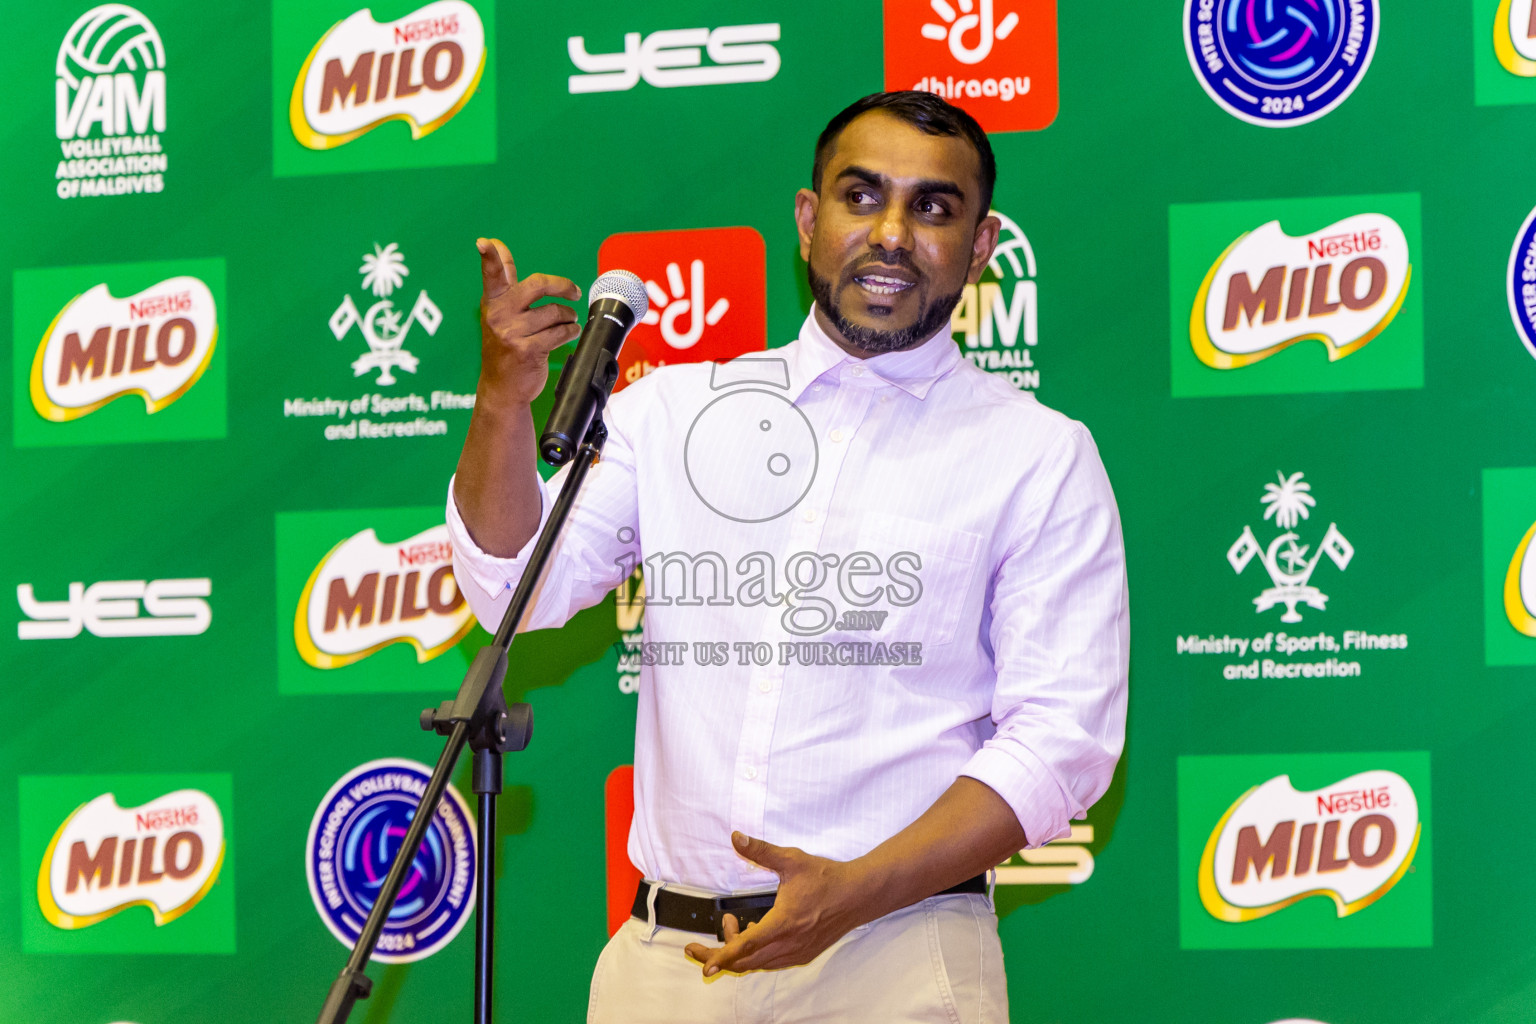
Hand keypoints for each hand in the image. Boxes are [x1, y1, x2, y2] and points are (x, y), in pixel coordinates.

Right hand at [475, 238, 581, 405]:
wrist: (502, 388)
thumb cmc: (504, 348)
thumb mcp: (497, 315)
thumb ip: (504, 284)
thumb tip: (497, 244)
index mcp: (493, 302)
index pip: (492, 274)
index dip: (491, 257)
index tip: (485, 243)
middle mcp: (499, 315)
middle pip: (537, 285)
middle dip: (562, 286)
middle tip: (573, 292)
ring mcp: (512, 333)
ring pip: (554, 312)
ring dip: (568, 317)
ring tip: (568, 322)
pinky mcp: (527, 350)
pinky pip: (560, 332)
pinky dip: (570, 332)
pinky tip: (569, 333)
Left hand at [683, 832, 871, 976]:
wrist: (858, 895)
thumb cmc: (827, 878)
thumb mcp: (792, 860)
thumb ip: (761, 850)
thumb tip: (737, 838)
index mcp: (783, 923)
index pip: (746, 946)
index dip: (722, 956)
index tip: (704, 966)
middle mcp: (789, 944)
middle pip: (745, 962)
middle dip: (719, 957)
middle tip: (697, 949)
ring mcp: (797, 953)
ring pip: (757, 964)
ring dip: (738, 953)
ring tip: (731, 927)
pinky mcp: (803, 955)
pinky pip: (771, 963)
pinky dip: (755, 955)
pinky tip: (754, 934)